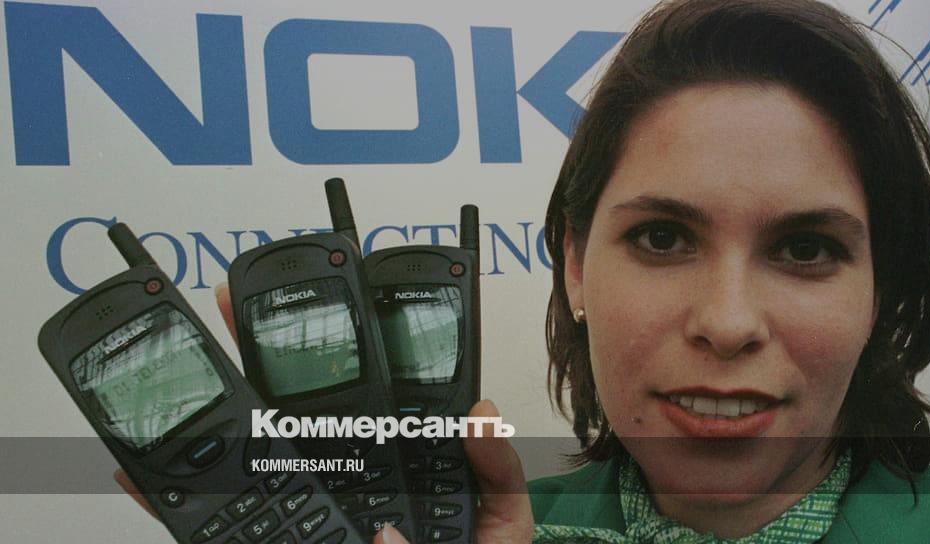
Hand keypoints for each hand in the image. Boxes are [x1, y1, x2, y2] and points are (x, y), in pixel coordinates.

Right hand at [119, 285, 535, 542]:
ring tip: (179, 381)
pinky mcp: (280, 540)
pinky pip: (225, 526)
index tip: (314, 311)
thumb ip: (494, 471)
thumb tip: (476, 413)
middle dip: (260, 361)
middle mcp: (349, 483)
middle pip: (297, 417)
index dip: (341, 352)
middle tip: (224, 306)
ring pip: (251, 467)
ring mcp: (311, 518)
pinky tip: (147, 478)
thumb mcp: (502, 526)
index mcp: (401, 465)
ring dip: (213, 427)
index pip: (366, 399)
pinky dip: (181, 506)